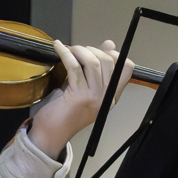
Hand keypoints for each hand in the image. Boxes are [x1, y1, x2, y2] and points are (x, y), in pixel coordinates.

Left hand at [27, 37, 135, 160]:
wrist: (51, 133)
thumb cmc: (65, 110)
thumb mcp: (85, 87)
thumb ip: (96, 68)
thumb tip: (110, 44)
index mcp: (111, 97)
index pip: (127, 69)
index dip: (114, 54)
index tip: (98, 50)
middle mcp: (106, 98)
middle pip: (108, 61)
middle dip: (92, 49)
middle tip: (77, 50)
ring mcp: (94, 97)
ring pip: (93, 62)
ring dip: (79, 50)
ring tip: (68, 49)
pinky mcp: (78, 95)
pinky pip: (74, 66)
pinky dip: (66, 53)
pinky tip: (58, 47)